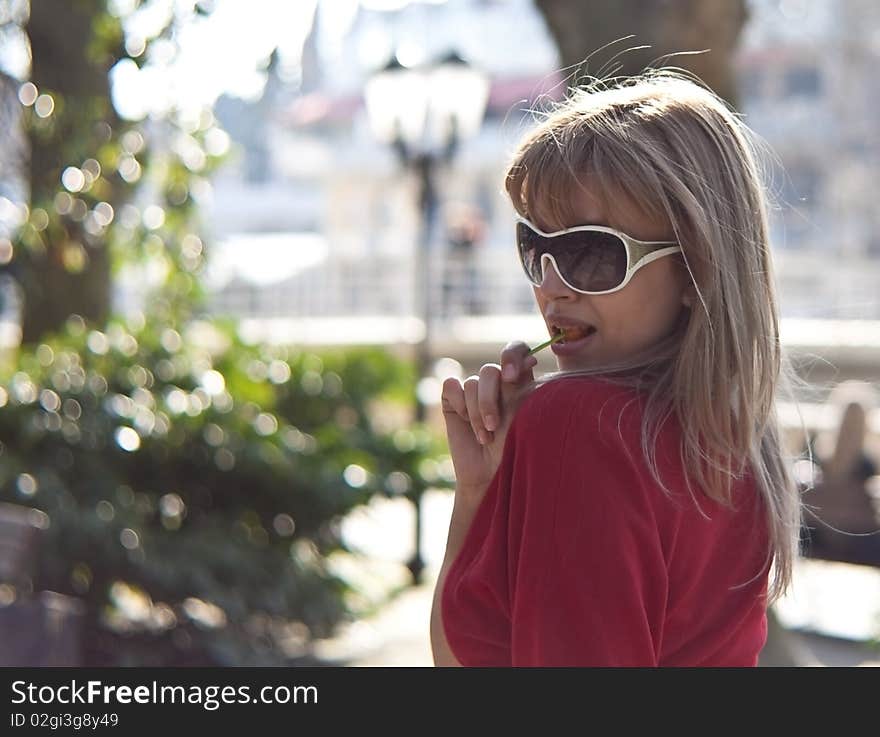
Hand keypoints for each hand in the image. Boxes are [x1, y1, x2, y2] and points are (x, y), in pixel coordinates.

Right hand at [441, 341, 537, 505]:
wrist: (491, 476)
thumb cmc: (516, 449)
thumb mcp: (522, 416)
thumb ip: (521, 387)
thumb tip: (530, 358)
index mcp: (520, 382)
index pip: (517, 350)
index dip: (512, 356)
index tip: (512, 377)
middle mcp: (496, 384)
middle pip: (490, 371)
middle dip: (490, 400)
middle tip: (494, 425)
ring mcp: (473, 392)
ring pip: (471, 383)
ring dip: (477, 412)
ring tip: (485, 436)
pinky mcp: (453, 401)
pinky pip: (451, 386)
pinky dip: (459, 404)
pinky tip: (464, 422)